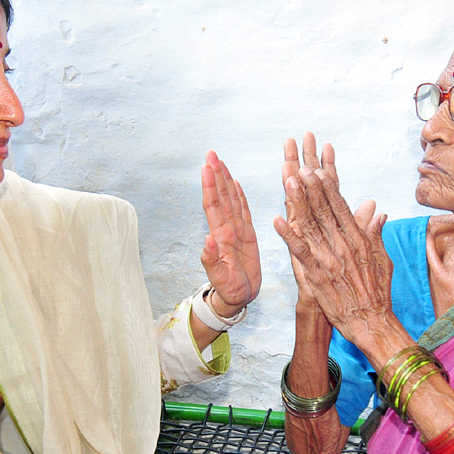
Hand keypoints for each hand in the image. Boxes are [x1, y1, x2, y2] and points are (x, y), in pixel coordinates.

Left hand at [200, 150, 259, 315]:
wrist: (238, 298)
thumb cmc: (230, 291)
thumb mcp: (222, 280)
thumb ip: (212, 261)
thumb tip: (207, 240)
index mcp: (221, 238)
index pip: (214, 207)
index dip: (210, 186)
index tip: (206, 167)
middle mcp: (227, 230)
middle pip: (220, 197)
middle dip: (215, 175)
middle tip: (210, 154)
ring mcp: (236, 231)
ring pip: (230, 200)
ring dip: (224, 180)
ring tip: (219, 161)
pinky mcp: (247, 235)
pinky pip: (243, 210)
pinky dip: (239, 195)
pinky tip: (235, 182)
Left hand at [273, 136, 397, 350]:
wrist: (371, 322)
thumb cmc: (377, 294)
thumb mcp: (382, 260)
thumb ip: (376, 234)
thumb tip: (379, 211)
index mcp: (358, 239)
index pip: (341, 207)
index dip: (328, 186)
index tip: (318, 168)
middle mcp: (344, 245)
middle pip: (324, 210)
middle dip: (311, 186)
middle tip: (299, 165)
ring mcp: (330, 259)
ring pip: (311, 225)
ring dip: (299, 201)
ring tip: (288, 180)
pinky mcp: (318, 275)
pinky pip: (301, 251)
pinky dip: (288, 235)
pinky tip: (277, 220)